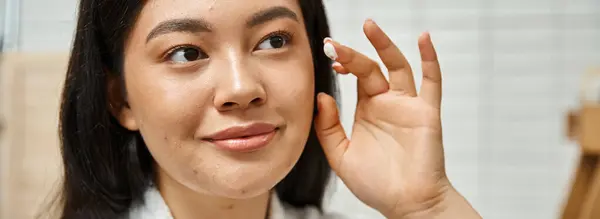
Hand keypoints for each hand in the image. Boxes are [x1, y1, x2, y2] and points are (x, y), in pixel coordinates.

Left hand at [314, 19, 478, 217]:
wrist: (406, 204)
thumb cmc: (376, 185)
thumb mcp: (341, 156)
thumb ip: (328, 127)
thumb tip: (323, 96)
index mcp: (367, 110)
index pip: (355, 76)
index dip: (343, 63)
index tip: (329, 56)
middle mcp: (387, 103)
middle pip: (371, 68)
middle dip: (353, 54)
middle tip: (334, 45)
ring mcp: (408, 106)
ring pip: (398, 66)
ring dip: (385, 45)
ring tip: (369, 26)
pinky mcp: (426, 113)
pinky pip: (432, 82)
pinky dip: (430, 59)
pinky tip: (423, 39)